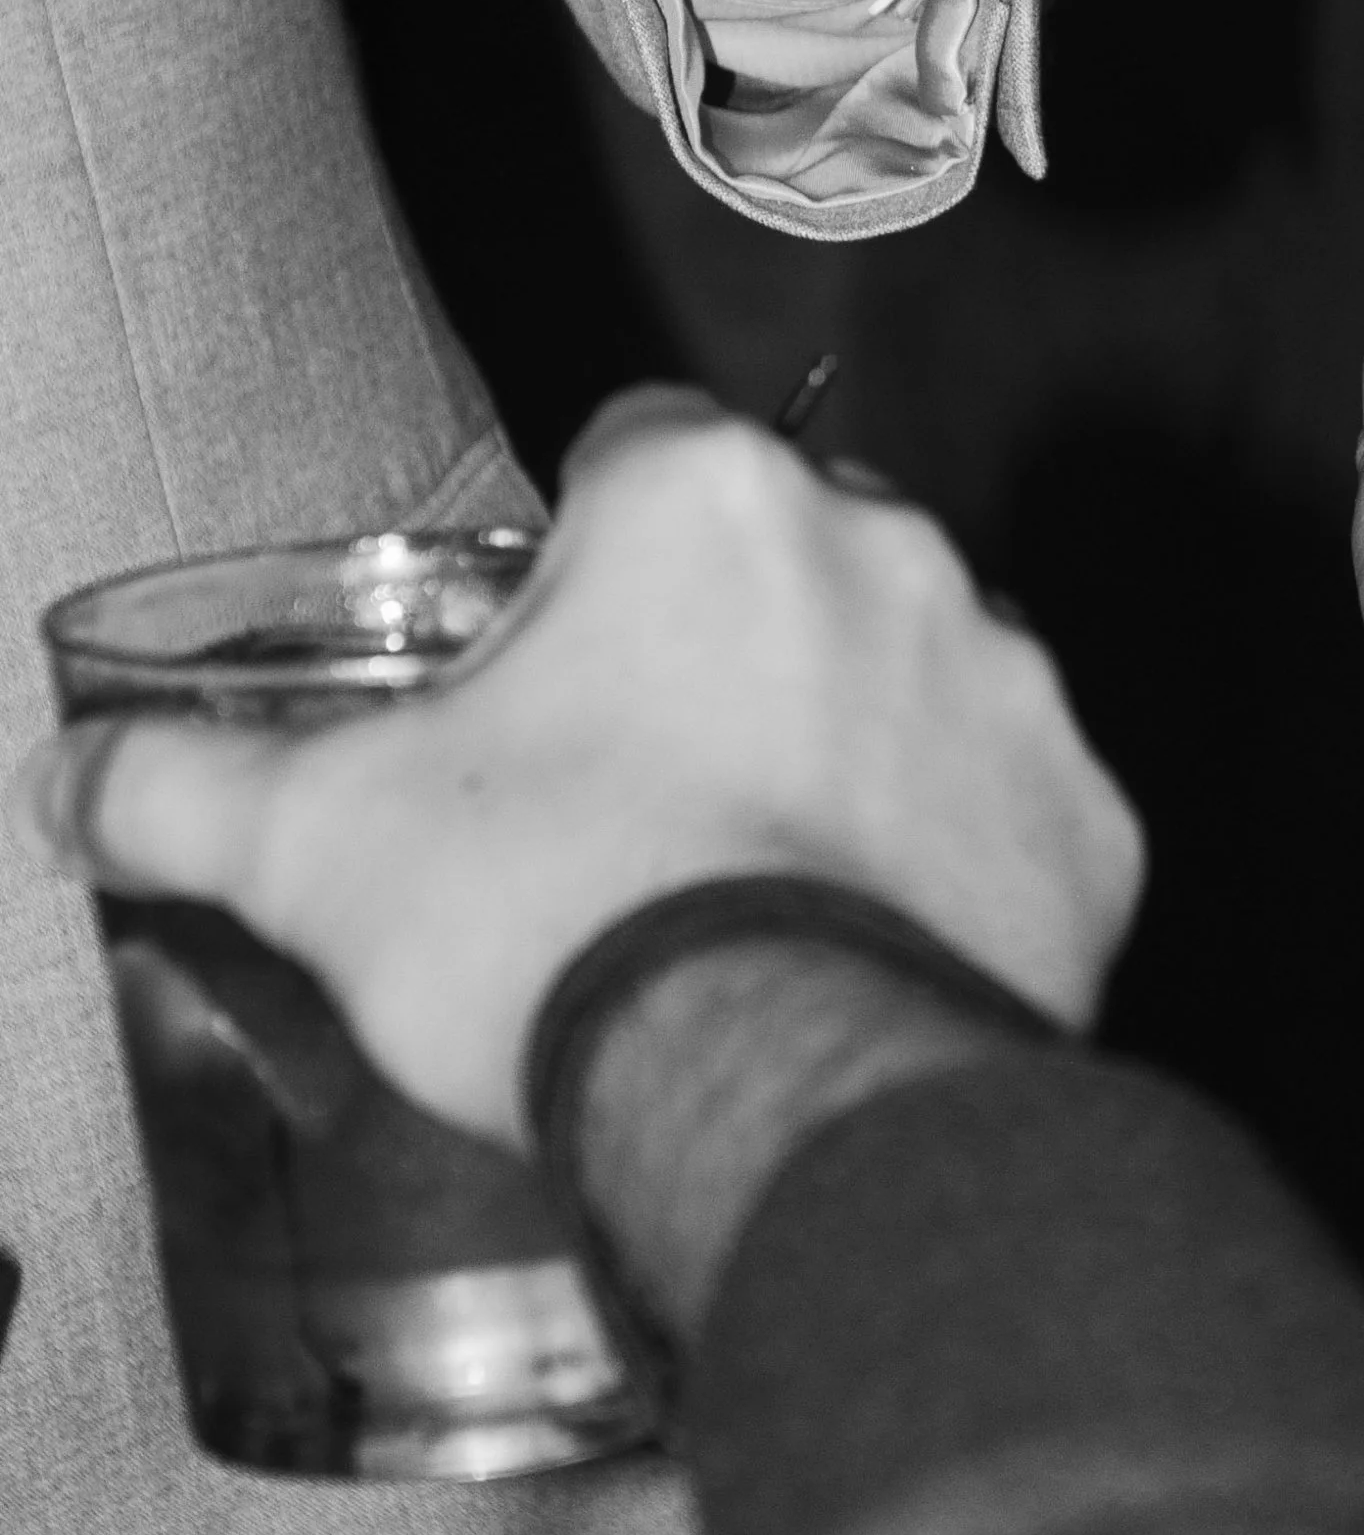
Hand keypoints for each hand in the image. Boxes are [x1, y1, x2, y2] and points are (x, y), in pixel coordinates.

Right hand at [12, 396, 1144, 1144]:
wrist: (769, 1088)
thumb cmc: (548, 923)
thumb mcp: (321, 847)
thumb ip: (187, 790)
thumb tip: (75, 782)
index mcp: (708, 503)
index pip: (635, 446)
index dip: (581, 541)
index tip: (551, 653)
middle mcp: (890, 552)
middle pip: (788, 558)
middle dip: (726, 643)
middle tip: (641, 791)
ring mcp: (1012, 685)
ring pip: (917, 675)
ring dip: (851, 744)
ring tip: (757, 882)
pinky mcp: (1092, 823)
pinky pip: (1017, 814)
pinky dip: (959, 864)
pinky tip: (870, 948)